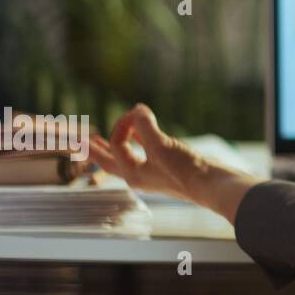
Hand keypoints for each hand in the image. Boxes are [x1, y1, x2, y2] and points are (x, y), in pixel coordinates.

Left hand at [89, 103, 207, 200]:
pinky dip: (141, 140)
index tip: (138, 112)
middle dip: (95, 149)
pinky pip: (147, 151)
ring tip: (107, 136)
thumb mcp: (162, 145)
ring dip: (118, 143)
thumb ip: (145, 126)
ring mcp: (154, 171)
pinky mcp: (169, 166)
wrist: (213, 185)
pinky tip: (144, 133)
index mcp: (132, 174)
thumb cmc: (186, 171)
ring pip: (128, 155)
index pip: (117, 144)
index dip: (123, 125)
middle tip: (81, 140)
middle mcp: (140, 174)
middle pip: (109, 161)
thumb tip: (137, 109)